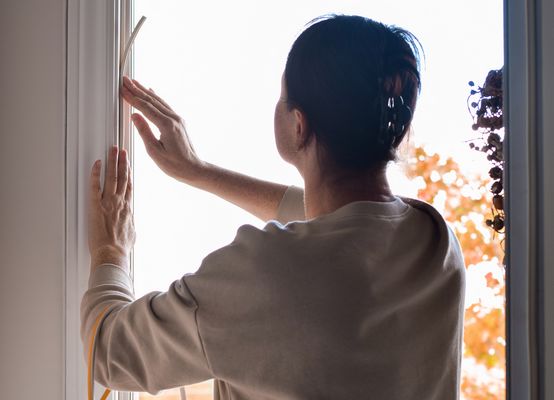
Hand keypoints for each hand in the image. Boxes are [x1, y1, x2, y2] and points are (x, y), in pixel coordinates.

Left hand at [88, 146, 135, 269]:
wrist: (112, 253)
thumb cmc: (121, 247)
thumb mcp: (132, 234)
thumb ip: (130, 224)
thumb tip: (130, 224)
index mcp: (128, 208)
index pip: (129, 185)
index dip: (128, 173)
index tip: (128, 164)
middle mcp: (120, 202)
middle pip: (122, 177)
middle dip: (122, 162)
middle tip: (121, 151)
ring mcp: (108, 202)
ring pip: (112, 177)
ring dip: (113, 162)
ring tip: (113, 151)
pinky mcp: (96, 206)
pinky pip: (95, 186)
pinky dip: (96, 174)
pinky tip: (97, 164)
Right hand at [121, 76, 204, 183]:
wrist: (193, 169)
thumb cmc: (175, 165)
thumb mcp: (155, 152)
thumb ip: (144, 132)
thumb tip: (134, 115)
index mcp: (167, 126)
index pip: (146, 108)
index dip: (133, 98)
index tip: (122, 90)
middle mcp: (174, 119)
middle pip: (152, 100)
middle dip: (137, 89)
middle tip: (125, 80)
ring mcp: (178, 119)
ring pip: (159, 101)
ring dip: (146, 91)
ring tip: (135, 82)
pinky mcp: (179, 122)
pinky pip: (165, 106)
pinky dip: (156, 98)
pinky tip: (152, 92)